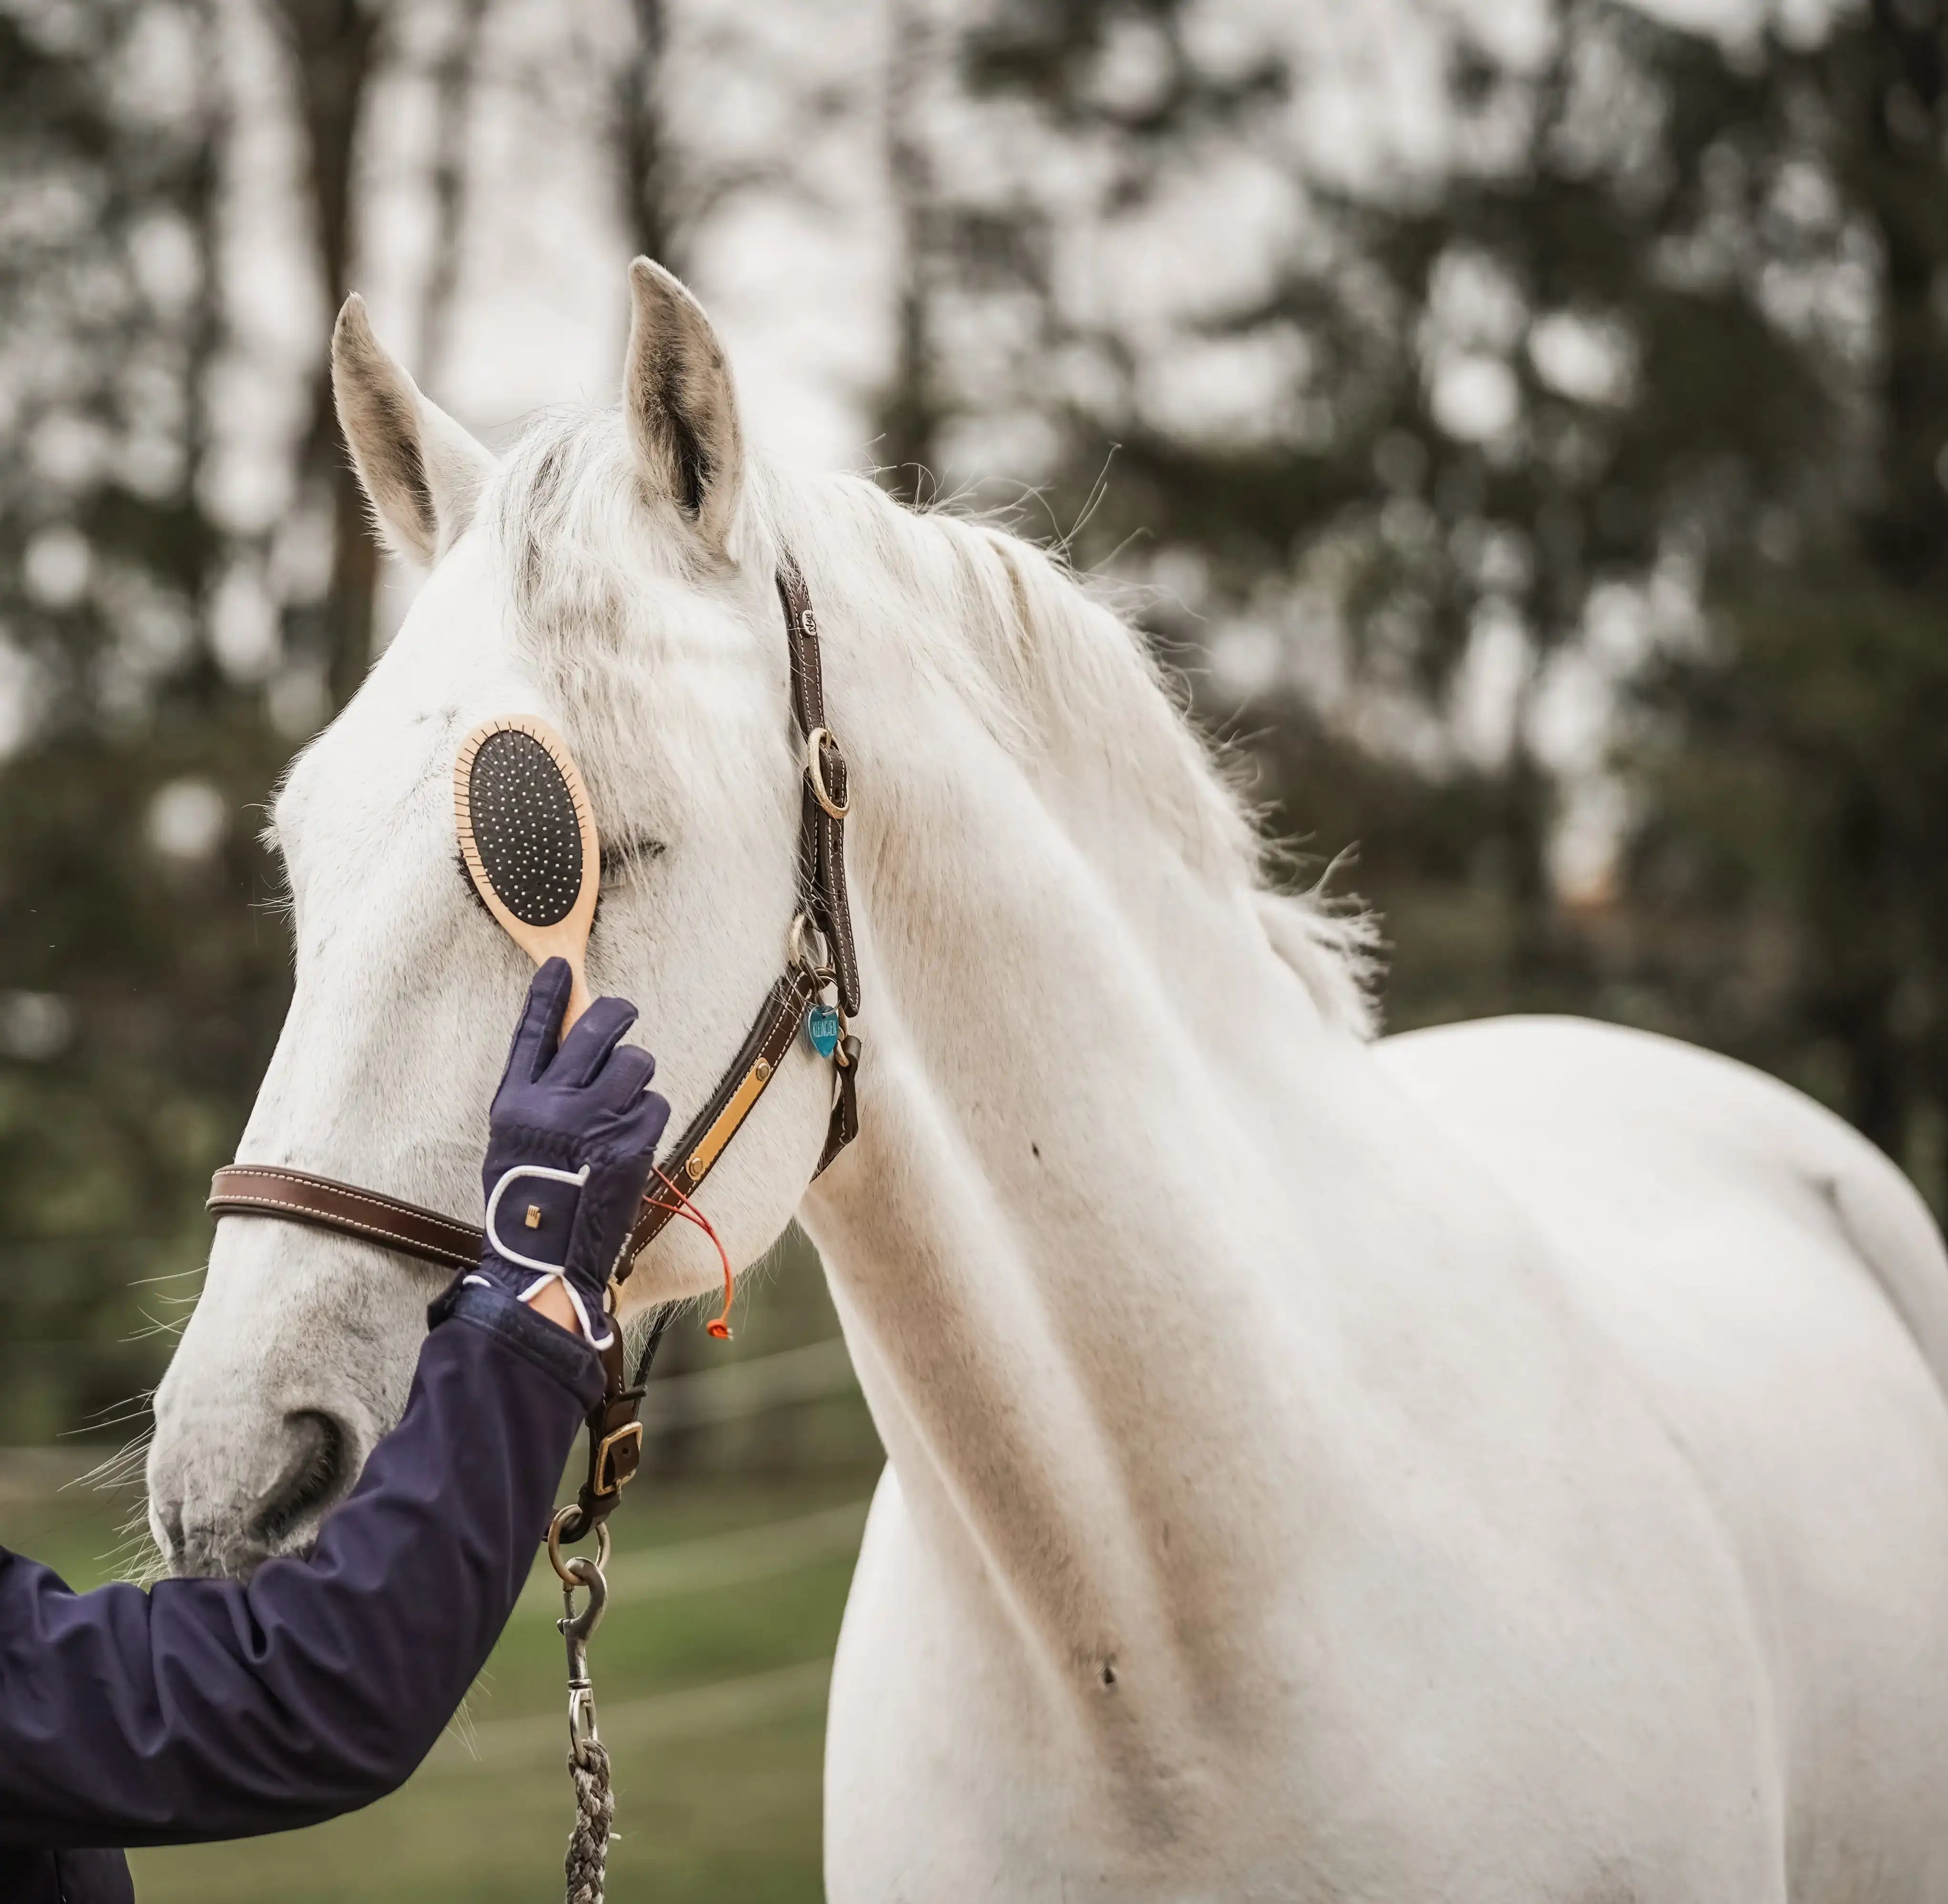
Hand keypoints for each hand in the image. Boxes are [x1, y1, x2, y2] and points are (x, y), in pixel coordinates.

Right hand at [467, 959, 670, 1346]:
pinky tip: (630, 1143)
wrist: (546, 1257)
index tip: (558, 966)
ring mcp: (594, 1120)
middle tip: (624, 1015)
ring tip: (621, 1109)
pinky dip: (649, 1118)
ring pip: (637, 1063)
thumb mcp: (513, 1138)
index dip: (547, 994)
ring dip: (637, 1079)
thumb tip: (576, 1052)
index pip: (531, 1032)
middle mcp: (552, 1103)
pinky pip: (656, 1104)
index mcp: (515, 1101)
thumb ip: (538, 1093)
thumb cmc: (528, 1199)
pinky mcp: (630, 1142)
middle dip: (617, 1014)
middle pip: (596, 1028)